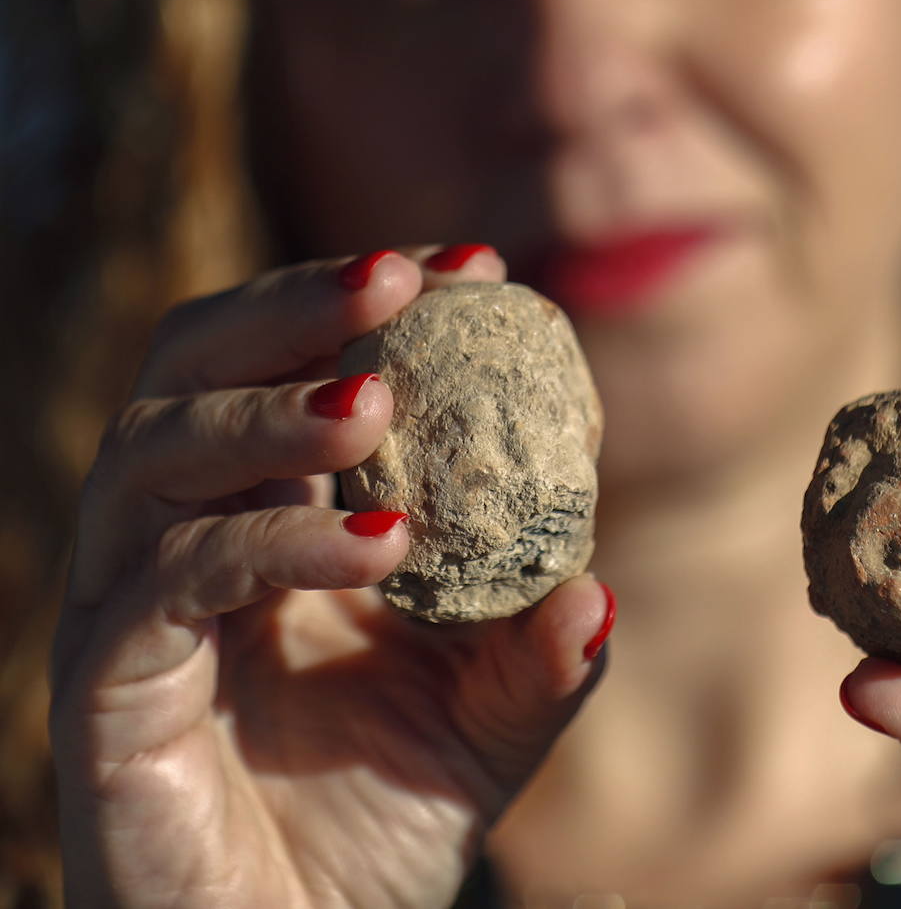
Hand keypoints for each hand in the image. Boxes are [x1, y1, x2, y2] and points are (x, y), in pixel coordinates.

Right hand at [50, 246, 615, 907]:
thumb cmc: (381, 829)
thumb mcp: (486, 726)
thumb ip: (538, 657)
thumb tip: (598, 589)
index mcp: (268, 525)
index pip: (285, 370)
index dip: (364, 309)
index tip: (475, 269)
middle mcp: (183, 546)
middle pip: (189, 371)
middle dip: (290, 308)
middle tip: (400, 277)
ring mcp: (130, 611)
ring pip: (152, 456)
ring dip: (268, 414)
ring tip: (376, 404)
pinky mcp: (104, 688)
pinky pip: (165, 583)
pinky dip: (270, 545)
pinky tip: (376, 546)